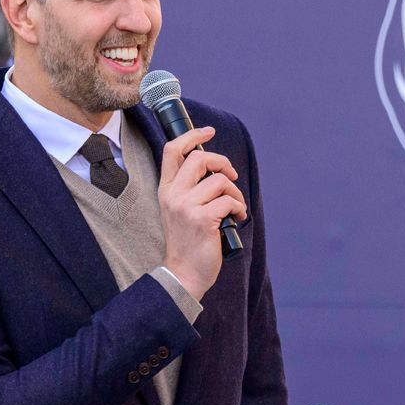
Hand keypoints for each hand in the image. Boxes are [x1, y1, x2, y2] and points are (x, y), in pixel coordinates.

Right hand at [158, 126, 246, 299]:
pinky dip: (239, 207)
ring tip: (235, 207)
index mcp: (166, 190)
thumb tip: (214, 168)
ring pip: (220, 181)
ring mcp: (186, 206)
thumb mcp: (179, 210)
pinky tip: (236, 217)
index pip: (173, 151)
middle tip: (231, 176)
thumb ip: (188, 188)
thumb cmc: (187, 241)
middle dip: (222, 162)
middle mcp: (173, 195)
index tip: (208, 132)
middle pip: (200, 159)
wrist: (184, 272)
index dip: (192, 136)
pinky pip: (229, 201)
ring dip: (235, 193)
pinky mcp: (202, 219)